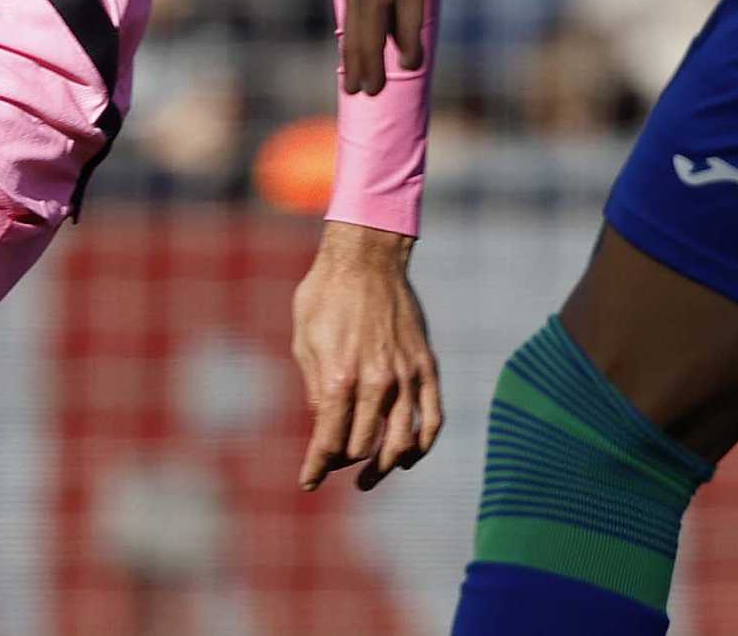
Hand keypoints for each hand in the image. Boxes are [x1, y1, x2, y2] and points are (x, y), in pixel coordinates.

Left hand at [293, 222, 443, 491]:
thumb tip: (325, 425)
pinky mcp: (427, 366)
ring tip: (369, 478)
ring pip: (402, 442)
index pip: (330, 442)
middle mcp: (377, 382)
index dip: (316, 467)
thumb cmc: (325, 294)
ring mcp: (407, 375)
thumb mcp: (304, 340)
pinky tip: (407, 457)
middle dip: (344, 461)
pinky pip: (433, 418)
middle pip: (362, 447)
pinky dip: (422, 445)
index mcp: (341, 376)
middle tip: (333, 462)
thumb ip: (316, 388)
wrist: (367, 255)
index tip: (309, 481)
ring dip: (384, 467)